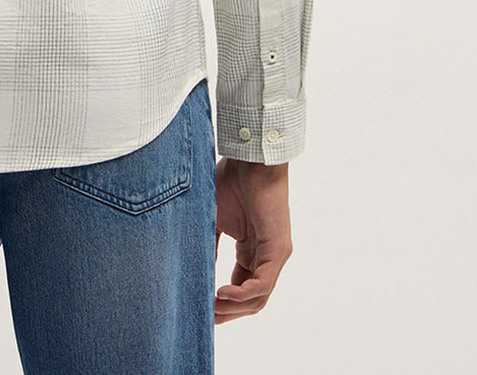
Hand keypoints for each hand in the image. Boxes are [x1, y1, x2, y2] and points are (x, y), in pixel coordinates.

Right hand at [214, 156, 292, 324]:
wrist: (249, 158)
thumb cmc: (232, 180)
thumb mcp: (214, 219)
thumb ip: (210, 245)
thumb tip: (198, 270)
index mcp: (251, 250)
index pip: (240, 287)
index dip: (222, 302)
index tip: (201, 309)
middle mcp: (266, 256)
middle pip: (250, 299)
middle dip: (227, 312)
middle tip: (204, 318)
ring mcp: (275, 255)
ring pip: (258, 297)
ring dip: (234, 308)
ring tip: (211, 308)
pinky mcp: (279, 250)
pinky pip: (262, 283)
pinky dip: (242, 294)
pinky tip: (221, 295)